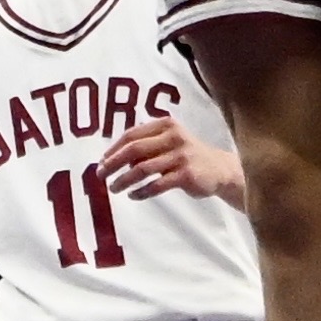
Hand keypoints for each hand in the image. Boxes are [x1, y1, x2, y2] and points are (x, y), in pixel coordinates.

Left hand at [90, 113, 245, 203]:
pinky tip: (133, 195)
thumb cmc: (186, 155)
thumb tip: (113, 160)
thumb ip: (145, 147)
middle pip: (134, 149)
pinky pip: (157, 185)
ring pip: (143, 169)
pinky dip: (141, 192)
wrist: (220, 169)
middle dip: (113, 163)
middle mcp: (173, 137)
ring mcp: (181, 156)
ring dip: (124, 180)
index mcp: (165, 125)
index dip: (113, 149)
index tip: (101, 161)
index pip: (132, 134)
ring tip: (114, 188)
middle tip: (100, 175)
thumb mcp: (167, 143)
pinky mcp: (186, 175)